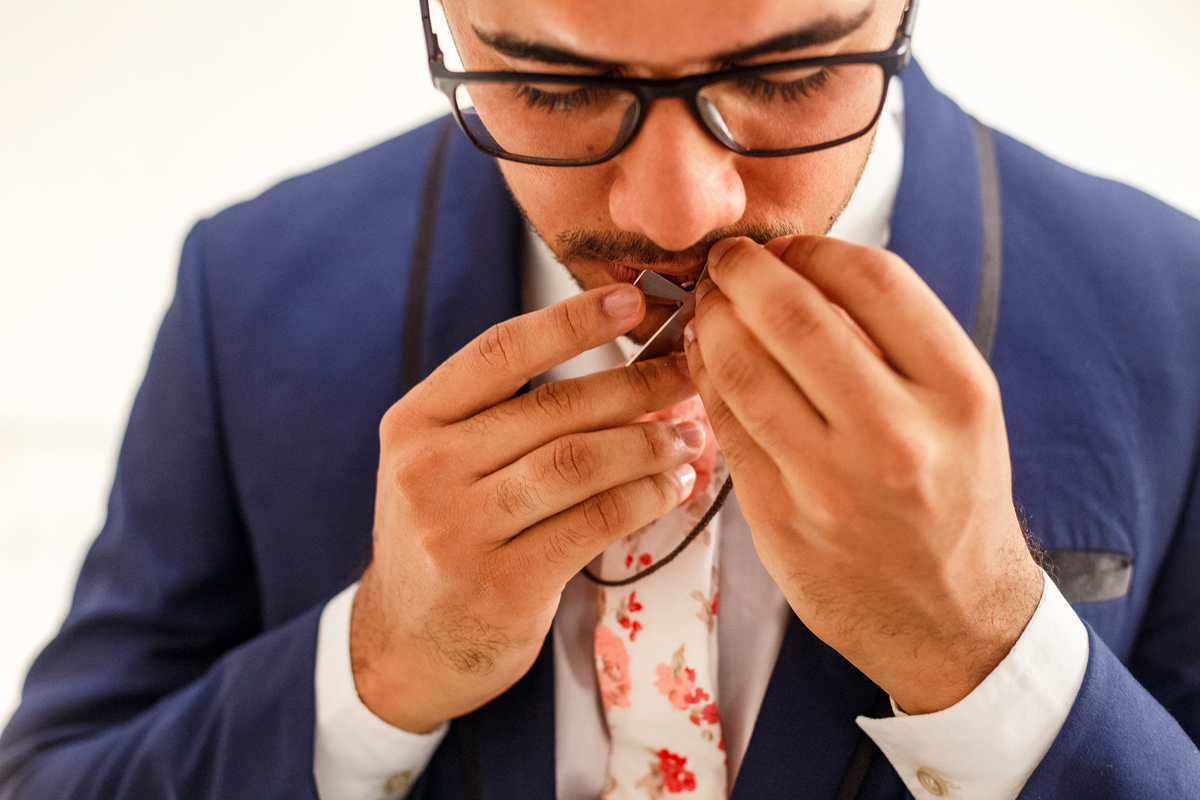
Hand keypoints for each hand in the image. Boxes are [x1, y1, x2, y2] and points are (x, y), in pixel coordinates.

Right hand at [352, 284, 704, 732]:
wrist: (405, 645)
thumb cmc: (444, 537)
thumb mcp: (441, 463)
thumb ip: (503, 415)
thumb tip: (621, 363)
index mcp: (415, 422)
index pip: (501, 351)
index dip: (572, 320)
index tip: (634, 298)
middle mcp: (429, 469)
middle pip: (556, 408)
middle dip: (638, 384)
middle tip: (691, 370)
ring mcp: (461, 528)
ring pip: (580, 462)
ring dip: (650, 443)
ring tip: (691, 436)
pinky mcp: (504, 582)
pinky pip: (595, 522)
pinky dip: (646, 497)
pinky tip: (675, 486)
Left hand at [685, 235, 1042, 713]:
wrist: (951, 616)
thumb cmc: (953, 496)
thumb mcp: (958, 409)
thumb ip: (895, 337)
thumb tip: (801, 267)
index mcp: (955, 391)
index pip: (870, 279)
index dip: (814, 248)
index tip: (789, 246)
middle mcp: (896, 434)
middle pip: (791, 314)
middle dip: (744, 273)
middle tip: (728, 262)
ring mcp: (830, 481)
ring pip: (740, 366)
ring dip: (711, 322)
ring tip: (709, 307)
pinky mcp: (779, 516)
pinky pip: (724, 422)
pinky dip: (705, 378)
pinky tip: (704, 361)